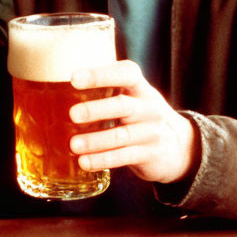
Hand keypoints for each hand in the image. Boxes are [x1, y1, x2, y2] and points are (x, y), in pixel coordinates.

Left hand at [68, 60, 197, 183]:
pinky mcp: (151, 154)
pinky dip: (103, 160)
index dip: (101, 75)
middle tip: (72, 114)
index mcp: (140, 88)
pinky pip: (125, 156)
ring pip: (122, 135)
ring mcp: (152, 132)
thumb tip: (55, 90)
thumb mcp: (132, 98)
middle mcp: (149, 107)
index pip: (125, 74)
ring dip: (95, 141)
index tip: (74, 78)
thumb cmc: (140, 115)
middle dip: (96, 110)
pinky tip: (85, 162)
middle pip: (123, 106)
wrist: (181, 147)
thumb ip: (105, 91)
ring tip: (73, 145)